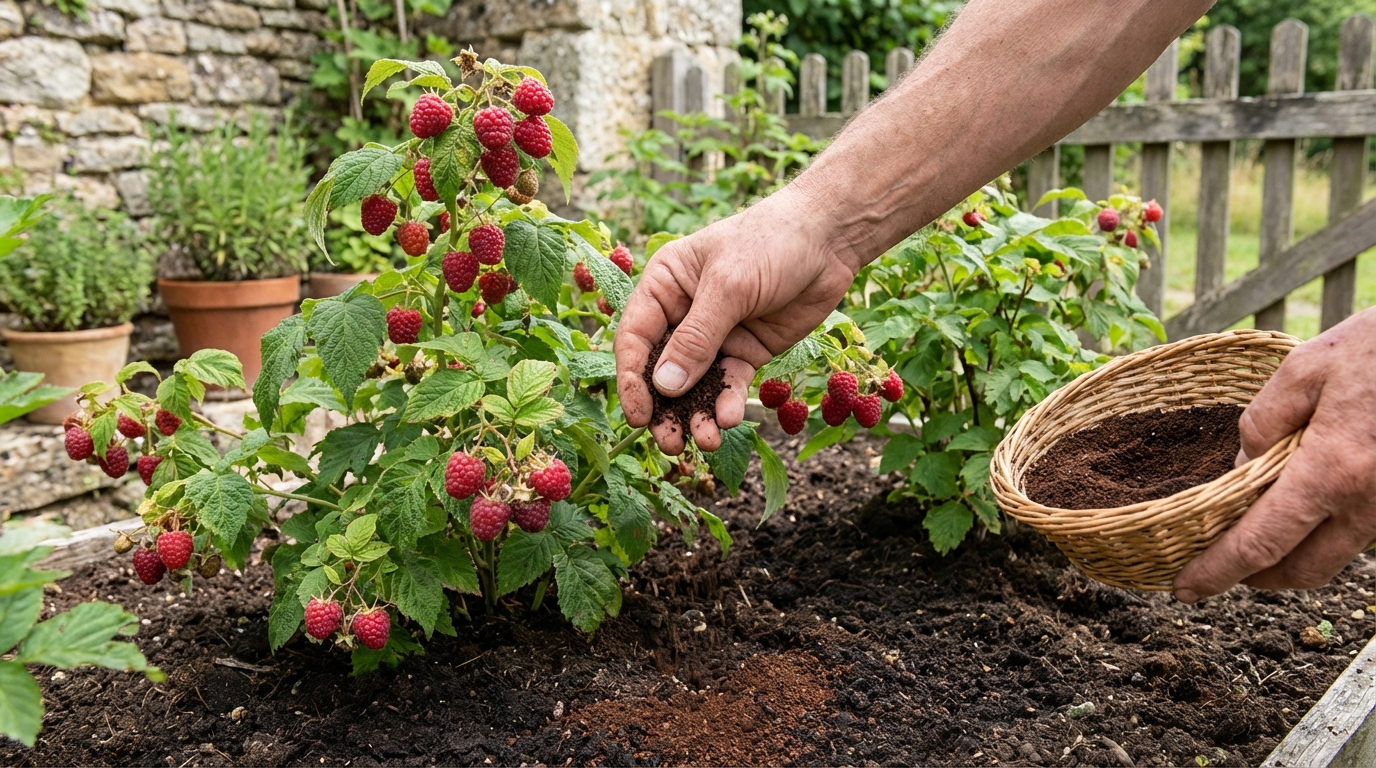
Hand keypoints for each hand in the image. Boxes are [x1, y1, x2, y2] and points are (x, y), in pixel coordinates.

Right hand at [614, 185, 859, 453]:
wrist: (830, 240)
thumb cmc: (771, 243)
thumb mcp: (729, 286)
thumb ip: (696, 338)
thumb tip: (664, 387)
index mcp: (664, 286)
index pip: (635, 338)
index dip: (632, 379)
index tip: (639, 417)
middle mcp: (683, 314)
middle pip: (662, 370)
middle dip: (665, 409)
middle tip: (671, 443)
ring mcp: (715, 336)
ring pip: (695, 385)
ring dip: (697, 415)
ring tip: (705, 441)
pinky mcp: (745, 351)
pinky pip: (729, 384)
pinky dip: (727, 403)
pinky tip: (730, 417)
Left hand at [1174, 307, 1375, 601]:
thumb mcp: (1305, 370)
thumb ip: (1263, 423)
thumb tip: (1241, 469)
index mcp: (1333, 470)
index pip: (1261, 543)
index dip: (1218, 572)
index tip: (1185, 589)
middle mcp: (1368, 501)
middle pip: (1301, 570)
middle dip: (1254, 579)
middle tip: (1216, 568)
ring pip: (1333, 558)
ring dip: (1290, 561)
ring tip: (1252, 539)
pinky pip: (1356, 534)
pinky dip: (1321, 536)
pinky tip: (1299, 510)